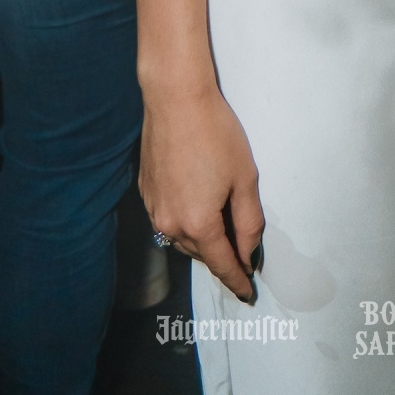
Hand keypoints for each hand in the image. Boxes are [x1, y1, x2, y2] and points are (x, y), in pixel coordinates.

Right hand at [140, 84, 263, 299]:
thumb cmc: (215, 134)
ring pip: (183, 238)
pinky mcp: (145, 192)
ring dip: (202, 239)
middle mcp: (170, 224)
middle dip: (222, 255)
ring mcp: (154, 209)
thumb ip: (249, 222)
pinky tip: (198, 202)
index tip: (248, 294)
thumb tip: (248, 253)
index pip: (221, 264)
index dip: (237, 280)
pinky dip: (186, 221)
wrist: (176, 100)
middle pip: (201, 252)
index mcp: (198, 224)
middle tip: (242, 250)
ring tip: (222, 224)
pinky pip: (169, 219)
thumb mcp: (244, 178)